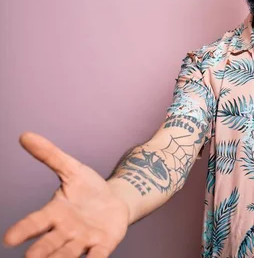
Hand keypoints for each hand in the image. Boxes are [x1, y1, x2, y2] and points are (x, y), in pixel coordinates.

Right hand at [3, 133, 128, 256]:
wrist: (116, 200)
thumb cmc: (89, 189)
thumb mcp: (72, 169)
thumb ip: (50, 155)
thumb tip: (25, 135)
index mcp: (54, 213)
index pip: (35, 222)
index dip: (23, 230)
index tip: (9, 239)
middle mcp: (65, 230)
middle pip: (49, 244)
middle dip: (41, 251)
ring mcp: (84, 239)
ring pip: (69, 253)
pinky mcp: (103, 245)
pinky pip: (97, 256)